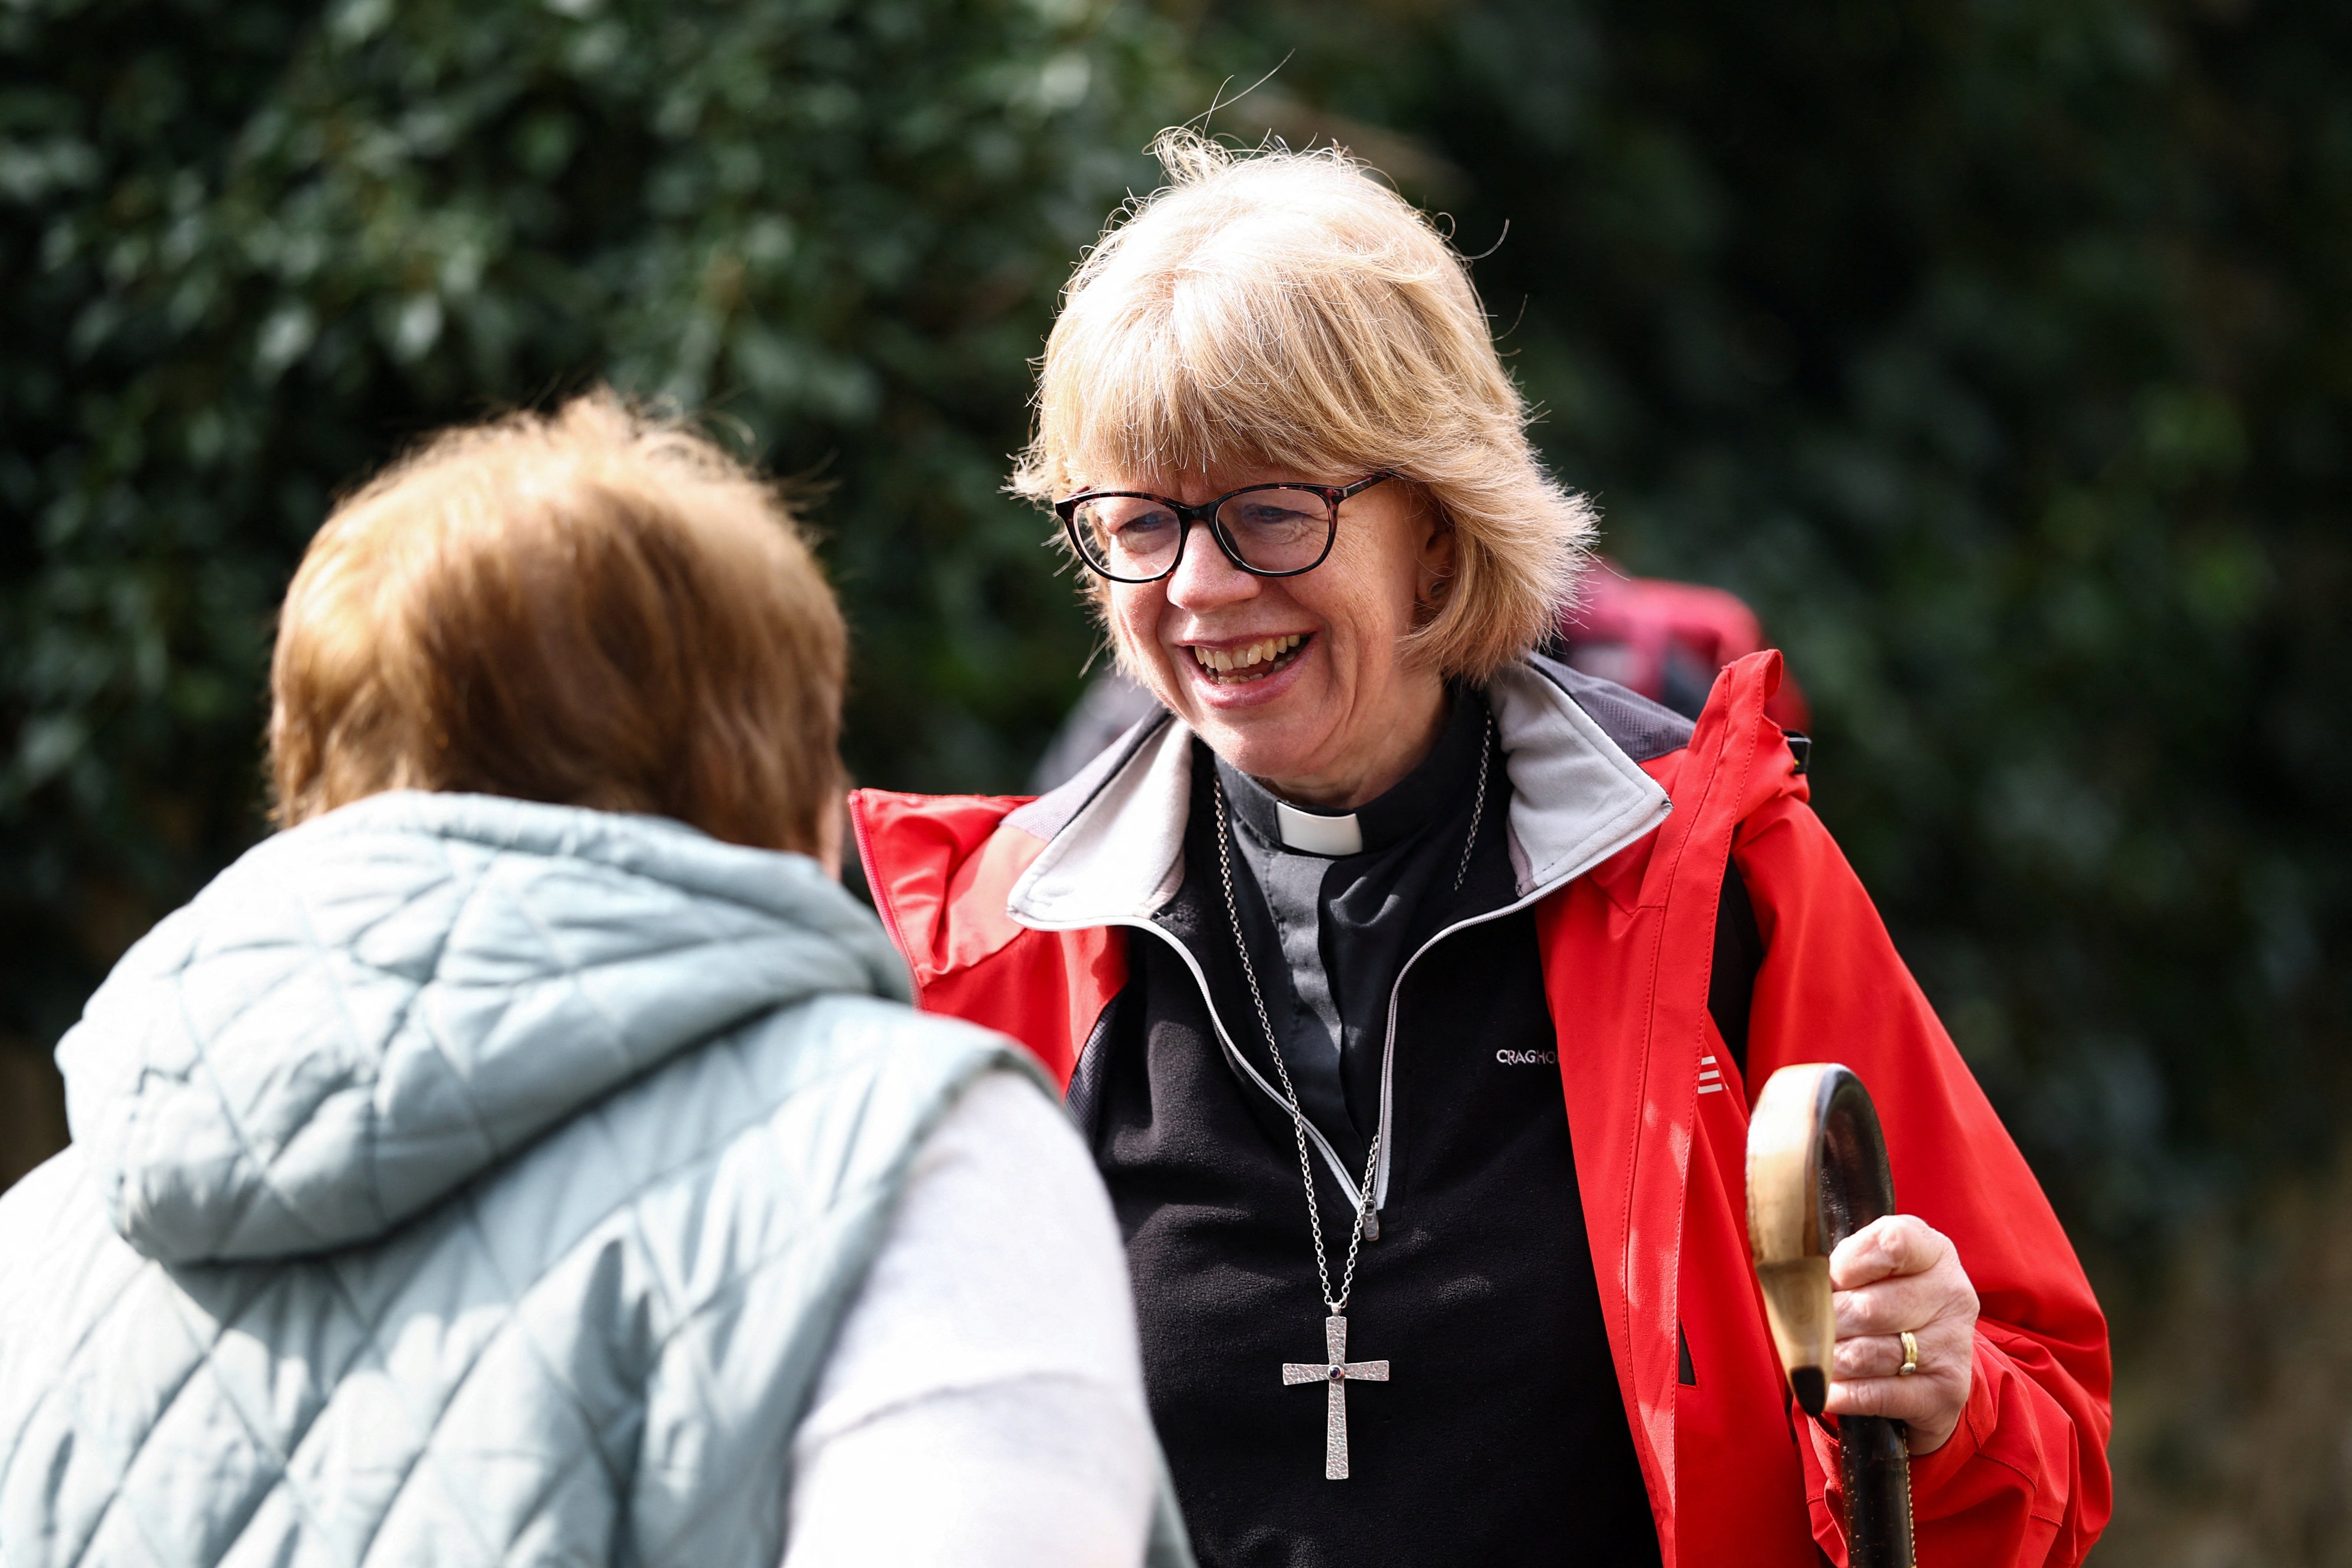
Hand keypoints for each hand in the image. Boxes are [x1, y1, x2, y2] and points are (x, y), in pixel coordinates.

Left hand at [1825, 1214, 1977, 1452]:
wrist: (1930, 1362)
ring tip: (1812, 1360)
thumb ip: (1840, 1267)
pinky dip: (1841, 1394)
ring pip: (1866, 1355)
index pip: (1891, 1243)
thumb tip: (1796, 1285)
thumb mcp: (1870, 1269)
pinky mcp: (1946, 1391)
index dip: (1847, 1263)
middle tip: (1802, 1330)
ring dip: (1828, 1361)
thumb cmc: (1883, 1300)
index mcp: (1932, 1251)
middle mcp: (1952, 1294)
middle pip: (1868, 1308)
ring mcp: (1952, 1344)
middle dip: (1824, 1323)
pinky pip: (1877, 1395)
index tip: (1827, 1279)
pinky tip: (1825, 1391)